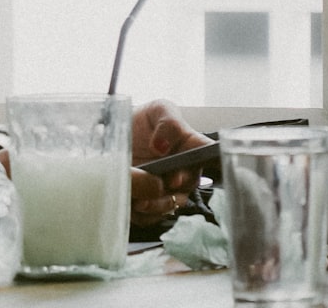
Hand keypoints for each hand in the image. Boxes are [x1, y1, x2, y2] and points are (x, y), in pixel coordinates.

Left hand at [129, 99, 211, 226]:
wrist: (117, 135)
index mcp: (192, 147)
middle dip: (176, 186)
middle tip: (164, 182)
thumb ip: (168, 122)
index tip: (182, 171)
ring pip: (170, 204)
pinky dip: (139, 212)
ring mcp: (168, 190)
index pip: (209, 155)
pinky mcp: (150, 203)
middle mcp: (185, 172)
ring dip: (156, 204)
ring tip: (140, 198)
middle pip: (188, 184)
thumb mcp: (158, 110)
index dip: (205, 164)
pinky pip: (149, 216)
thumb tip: (161, 145)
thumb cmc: (146, 121)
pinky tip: (129, 202)